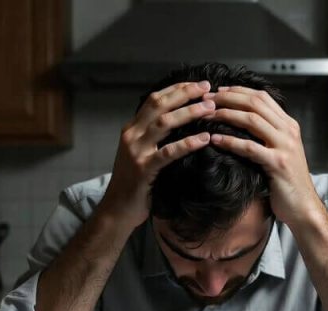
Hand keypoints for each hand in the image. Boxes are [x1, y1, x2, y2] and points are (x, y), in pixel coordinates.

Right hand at [100, 81, 216, 229]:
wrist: (117, 210)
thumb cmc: (133, 184)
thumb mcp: (140, 153)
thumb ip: (152, 137)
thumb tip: (177, 122)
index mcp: (131, 129)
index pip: (154, 99)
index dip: (177, 89)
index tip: (197, 84)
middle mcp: (132, 135)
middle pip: (160, 105)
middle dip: (185, 93)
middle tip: (208, 88)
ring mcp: (136, 152)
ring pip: (164, 123)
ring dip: (189, 112)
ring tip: (210, 108)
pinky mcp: (143, 169)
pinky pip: (168, 152)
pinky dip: (187, 143)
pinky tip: (204, 138)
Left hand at [207, 86, 321, 225]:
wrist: (303, 206)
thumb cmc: (287, 181)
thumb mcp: (280, 151)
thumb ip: (268, 135)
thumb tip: (244, 122)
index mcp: (289, 125)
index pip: (262, 97)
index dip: (239, 91)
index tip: (218, 92)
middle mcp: (288, 131)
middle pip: (255, 103)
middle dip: (229, 98)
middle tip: (207, 99)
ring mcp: (285, 146)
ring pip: (252, 120)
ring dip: (226, 115)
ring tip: (208, 116)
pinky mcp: (278, 163)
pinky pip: (249, 147)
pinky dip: (230, 141)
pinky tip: (215, 140)